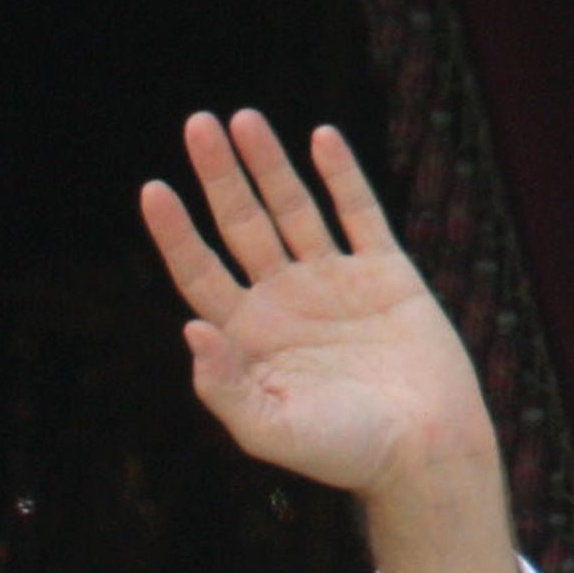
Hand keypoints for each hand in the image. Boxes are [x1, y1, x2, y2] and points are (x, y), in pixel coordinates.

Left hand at [141, 110, 524, 572]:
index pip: (200, 271)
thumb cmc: (341, 453)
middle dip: (218, 176)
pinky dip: (341, 176)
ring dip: (269, 164)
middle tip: (196, 123)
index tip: (152, 189)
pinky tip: (320, 139)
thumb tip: (191, 327)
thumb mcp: (266, 430)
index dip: (175, 232)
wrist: (422, 452)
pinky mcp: (385, 273)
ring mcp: (333, 283)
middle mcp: (283, 302)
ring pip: (293, 208)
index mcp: (248, 336)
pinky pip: (358, 213)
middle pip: (241, 225)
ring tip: (242, 119)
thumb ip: (222, 386)